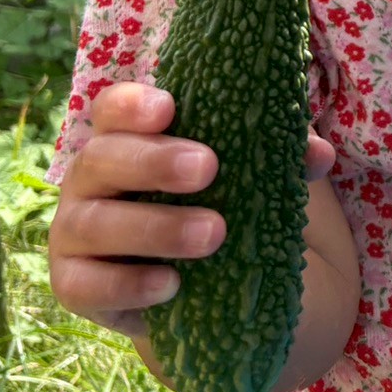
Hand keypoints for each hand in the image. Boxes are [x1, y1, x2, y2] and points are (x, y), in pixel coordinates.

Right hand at [48, 82, 335, 340]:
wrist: (193, 282)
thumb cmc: (213, 203)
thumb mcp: (245, 174)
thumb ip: (278, 155)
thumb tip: (317, 154)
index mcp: (125, 138)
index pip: (112, 108)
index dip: (132, 104)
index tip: (171, 107)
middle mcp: (90, 179)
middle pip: (100, 158)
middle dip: (153, 162)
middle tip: (208, 169)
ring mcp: (74, 233)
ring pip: (94, 223)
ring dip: (155, 227)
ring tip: (213, 232)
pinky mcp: (76, 285)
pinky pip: (85, 286)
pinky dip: (128, 285)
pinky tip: (172, 285)